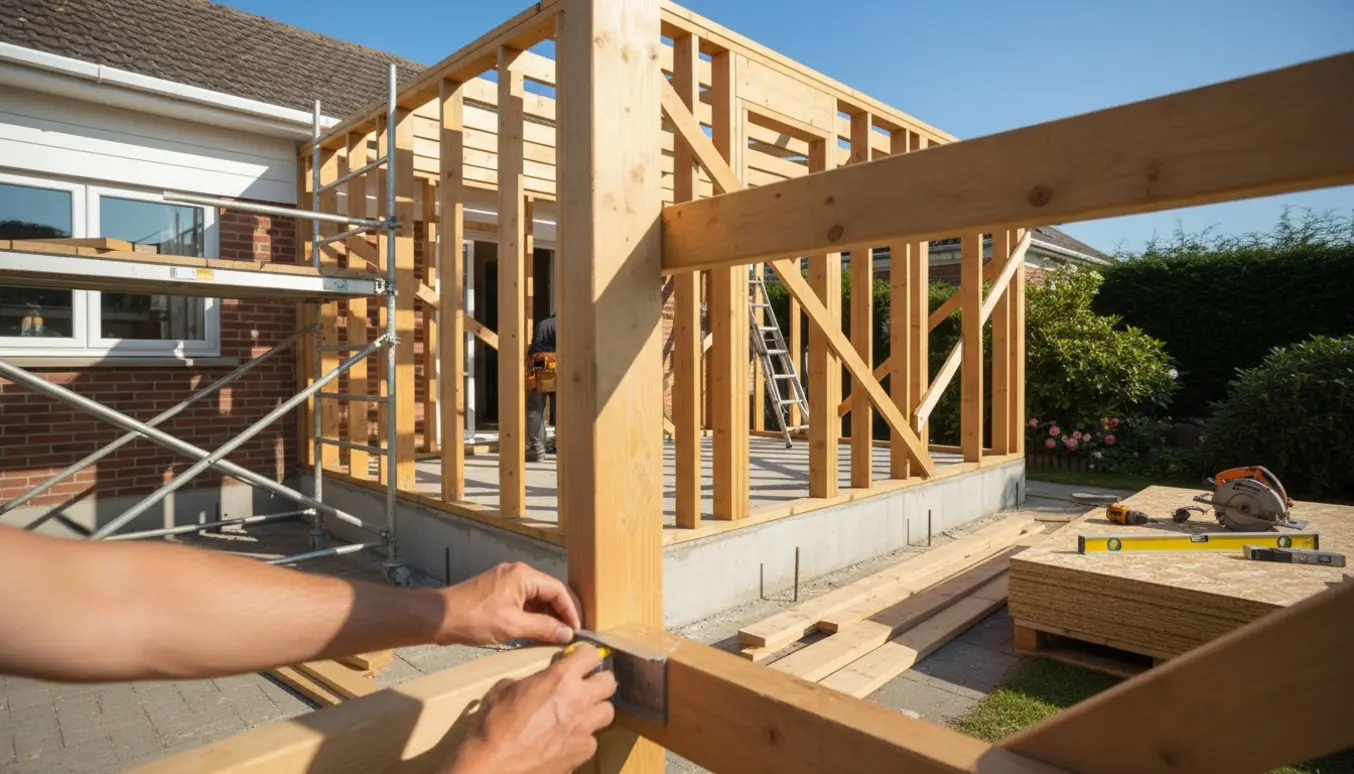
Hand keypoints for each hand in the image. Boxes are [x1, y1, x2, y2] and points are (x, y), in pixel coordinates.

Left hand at [439, 562, 580, 645]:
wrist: (438, 617)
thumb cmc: (472, 619)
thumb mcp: (512, 626)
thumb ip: (543, 628)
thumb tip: (567, 633)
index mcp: (523, 576)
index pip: (559, 589)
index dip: (571, 610)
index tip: (578, 629)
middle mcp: (517, 573)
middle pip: (550, 591)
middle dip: (562, 612)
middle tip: (571, 632)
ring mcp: (507, 580)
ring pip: (537, 596)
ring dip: (548, 615)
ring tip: (556, 635)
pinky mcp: (498, 591)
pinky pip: (524, 600)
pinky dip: (533, 614)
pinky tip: (537, 630)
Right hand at [439, 645, 616, 773]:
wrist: (493, 764)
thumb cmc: (494, 724)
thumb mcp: (505, 688)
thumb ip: (530, 680)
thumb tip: (536, 683)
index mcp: (560, 678)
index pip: (591, 654)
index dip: (585, 656)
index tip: (579, 661)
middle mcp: (579, 699)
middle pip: (609, 681)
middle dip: (598, 681)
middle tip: (585, 686)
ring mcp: (584, 728)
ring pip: (607, 711)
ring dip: (595, 710)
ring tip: (580, 714)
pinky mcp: (582, 752)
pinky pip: (592, 740)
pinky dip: (582, 738)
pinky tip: (567, 741)